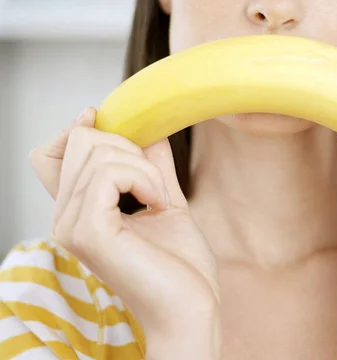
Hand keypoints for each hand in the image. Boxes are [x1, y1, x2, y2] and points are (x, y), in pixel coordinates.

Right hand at [29, 107, 221, 358]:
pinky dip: (144, 178)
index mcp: (79, 210)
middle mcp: (66, 217)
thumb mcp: (165, 199)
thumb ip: (152, 164)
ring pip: (99, 152)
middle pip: (81, 142)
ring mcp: (72, 225)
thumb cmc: (180, 264)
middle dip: (129, 147)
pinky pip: (110, 173)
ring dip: (144, 167)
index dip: (78, 130)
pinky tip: (158, 203)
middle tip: (154, 183)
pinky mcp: (89, 232)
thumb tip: (150, 126)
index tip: (107, 121)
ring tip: (160, 198)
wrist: (191, 307)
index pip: (52, 154)